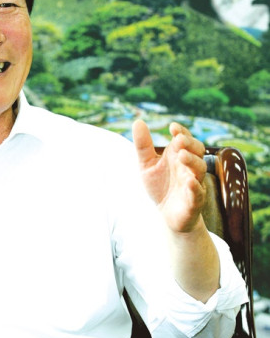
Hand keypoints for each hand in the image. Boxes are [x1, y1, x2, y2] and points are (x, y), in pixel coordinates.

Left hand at [132, 119, 206, 233]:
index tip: (172, 127)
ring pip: (199, 170)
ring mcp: (194, 183)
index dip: (181, 132)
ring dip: (192, 161)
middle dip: (189, 144)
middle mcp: (189, 167)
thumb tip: (137, 121)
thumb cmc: (160, 186)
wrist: (167, 216)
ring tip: (181, 156)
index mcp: (178, 156)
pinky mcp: (194, 202)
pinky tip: (189, 181)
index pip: (185, 139)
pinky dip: (195, 186)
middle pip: (197, 151)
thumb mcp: (147, 165)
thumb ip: (143, 145)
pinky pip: (198, 193)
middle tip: (178, 140)